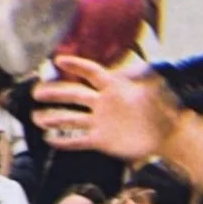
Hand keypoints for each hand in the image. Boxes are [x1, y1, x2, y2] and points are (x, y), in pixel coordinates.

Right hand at [32, 56, 182, 161]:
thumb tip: (144, 63)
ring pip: (72, 119)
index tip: (58, 61)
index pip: (92, 73)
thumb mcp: (156, 89)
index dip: (77, 66)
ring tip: (36, 118)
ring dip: (54, 117)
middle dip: (55, 92)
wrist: (166, 136)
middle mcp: (102, 103)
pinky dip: (65, 142)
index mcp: (113, 88)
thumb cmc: (162, 109)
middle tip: (37, 92)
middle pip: (74, 95)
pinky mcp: (101, 141)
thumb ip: (146, 76)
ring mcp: (100, 122)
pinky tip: (50, 140)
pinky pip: (79, 141)